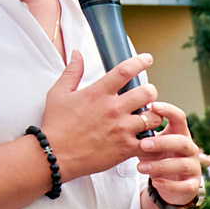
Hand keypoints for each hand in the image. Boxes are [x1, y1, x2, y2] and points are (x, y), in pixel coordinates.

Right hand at [38, 52, 161, 181]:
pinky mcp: (126, 148)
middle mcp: (113, 109)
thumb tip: (77, 54)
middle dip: (151, 92)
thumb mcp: (58, 93)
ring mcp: (122, 129)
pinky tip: (151, 140)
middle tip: (148, 95)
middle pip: (147, 93)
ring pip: (153, 118)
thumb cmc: (56, 125)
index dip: (140, 62)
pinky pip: (150, 143)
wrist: (55, 154)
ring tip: (149, 117)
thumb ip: (71, 72)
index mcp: (98, 93)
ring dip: (154, 116)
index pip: (125, 71)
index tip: (147, 59)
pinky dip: (154, 141)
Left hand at [134, 102, 209, 208]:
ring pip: (182, 164)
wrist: (170, 184)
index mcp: (180, 134)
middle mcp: (190, 149)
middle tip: (143, 144)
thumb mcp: (148, 144)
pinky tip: (155, 182)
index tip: (153, 106)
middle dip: (162, 142)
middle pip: (182, 141)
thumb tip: (122, 116)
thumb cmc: (157, 158)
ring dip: (160, 165)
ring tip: (140, 167)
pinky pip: (184, 186)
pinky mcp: (192, 185)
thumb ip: (141, 134)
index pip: (179, 118)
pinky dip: (169, 184)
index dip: (169, 111)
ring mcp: (193, 167)